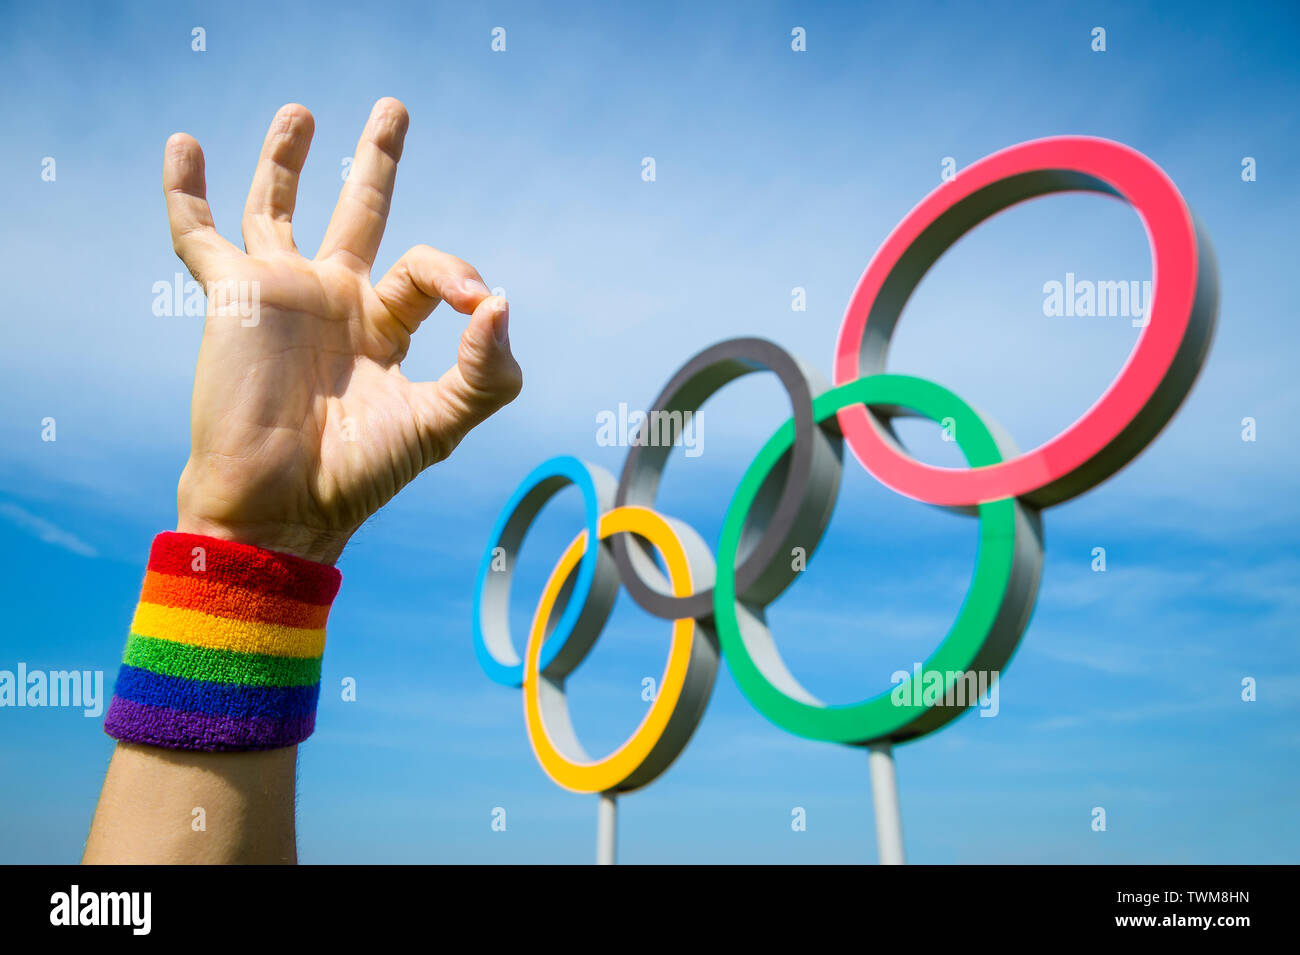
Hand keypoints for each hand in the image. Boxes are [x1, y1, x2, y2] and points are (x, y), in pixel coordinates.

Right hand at [164, 99, 521, 563]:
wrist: (281, 506)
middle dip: (375, 161)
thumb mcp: (440, 426)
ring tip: (302, 113)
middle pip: (359, 211)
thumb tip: (500, 304)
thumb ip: (484, 373)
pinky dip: (188, 192)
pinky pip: (200, 233)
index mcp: (385, 326)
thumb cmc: (359, 475)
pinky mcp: (232, 296)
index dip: (456, 272)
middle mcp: (336, 301)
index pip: (426, 269)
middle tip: (393, 109)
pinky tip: (184, 146)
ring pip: (280, 208)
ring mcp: (281, 294)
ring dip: (287, 159)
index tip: (476, 301)